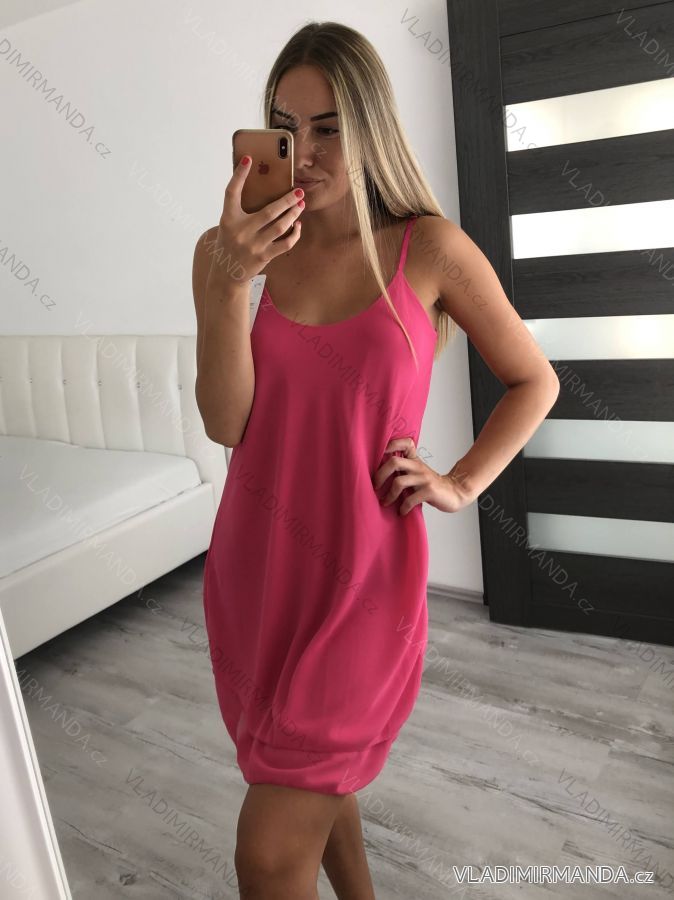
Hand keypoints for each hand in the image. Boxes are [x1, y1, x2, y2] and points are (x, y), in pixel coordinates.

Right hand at [207, 156, 304, 287]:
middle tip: (298, 190)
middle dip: (287, 200)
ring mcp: (253, 245)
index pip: (232, 192)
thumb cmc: (230, 244)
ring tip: (301, 204)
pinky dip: (294, 234)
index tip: (248, 159)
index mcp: (228, 219)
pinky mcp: (263, 256)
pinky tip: (298, 225)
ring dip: (293, 214)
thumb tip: (262, 189)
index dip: (239, 175)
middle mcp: (240, 231)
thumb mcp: (229, 225)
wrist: (226, 274)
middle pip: (269, 211)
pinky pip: (284, 243)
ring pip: (280, 226)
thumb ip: (241, 211)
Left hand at [372, 437, 475, 515]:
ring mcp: (424, 479)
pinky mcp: (429, 491)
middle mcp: (418, 466)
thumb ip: (404, 468)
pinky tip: (402, 511)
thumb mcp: (418, 471)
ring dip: (389, 495)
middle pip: (394, 462)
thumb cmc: (431, 484)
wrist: (455, 492)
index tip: (378, 456)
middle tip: (375, 486)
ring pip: (399, 482)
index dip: (391, 445)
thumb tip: (379, 472)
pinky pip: (410, 499)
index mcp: (415, 460)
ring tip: (385, 502)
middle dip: (380, 475)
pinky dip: (403, 507)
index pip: (405, 443)